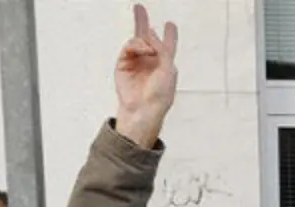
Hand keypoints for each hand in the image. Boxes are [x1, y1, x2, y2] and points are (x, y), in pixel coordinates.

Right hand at [115, 4, 178, 148]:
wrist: (144, 108)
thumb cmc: (160, 94)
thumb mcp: (168, 69)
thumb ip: (161, 49)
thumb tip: (148, 32)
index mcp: (165, 63)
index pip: (167, 46)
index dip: (169, 35)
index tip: (170, 24)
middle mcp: (150, 60)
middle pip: (146, 37)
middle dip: (142, 21)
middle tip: (139, 7)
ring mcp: (136, 61)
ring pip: (138, 40)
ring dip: (144, 41)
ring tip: (149, 49)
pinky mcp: (124, 63)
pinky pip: (129, 47)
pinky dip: (137, 46)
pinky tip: (143, 49)